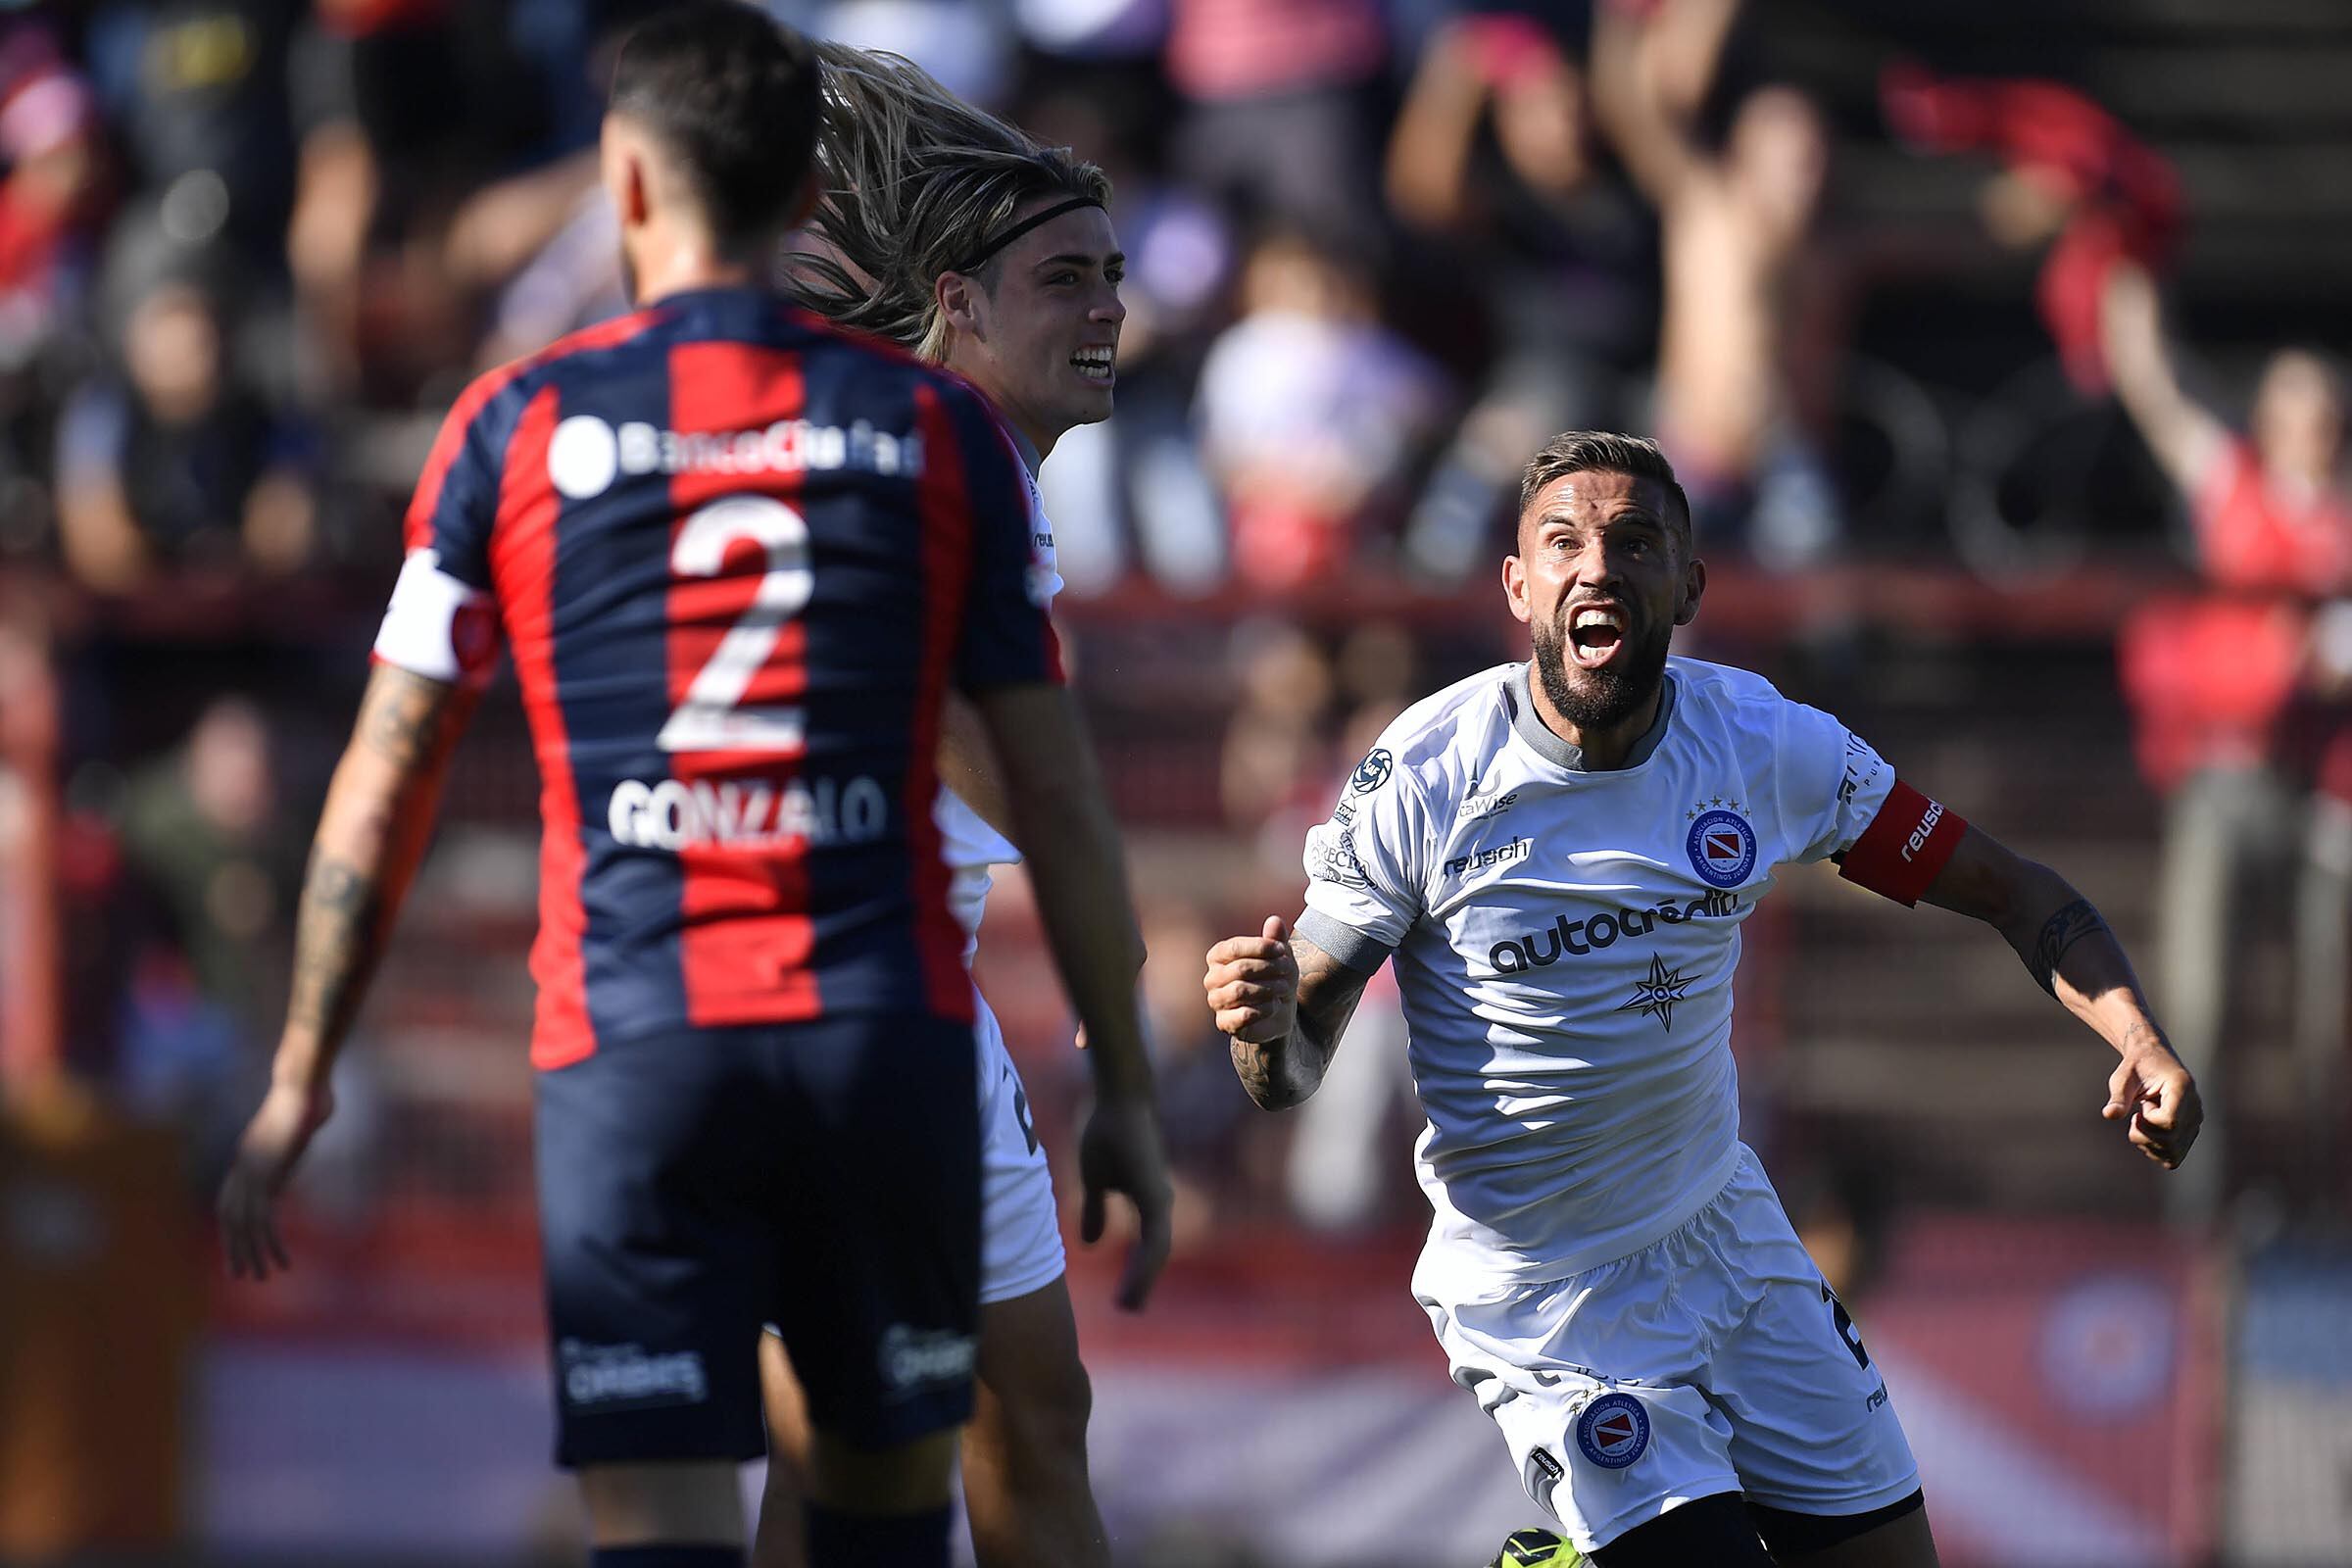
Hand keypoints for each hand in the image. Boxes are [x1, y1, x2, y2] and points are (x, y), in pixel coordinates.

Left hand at [218, 1079, 333, 1279]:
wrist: (301, 1085)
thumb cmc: (310, 1094)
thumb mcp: (306, 1115)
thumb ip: (304, 1125)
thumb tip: (318, 1112)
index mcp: (248, 1156)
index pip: (231, 1199)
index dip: (233, 1226)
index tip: (240, 1246)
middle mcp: (243, 1168)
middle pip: (229, 1217)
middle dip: (234, 1248)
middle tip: (240, 1275)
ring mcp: (251, 1174)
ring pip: (243, 1226)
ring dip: (252, 1255)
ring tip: (262, 1278)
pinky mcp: (265, 1179)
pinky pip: (263, 1221)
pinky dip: (271, 1245)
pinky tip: (283, 1262)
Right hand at [1078, 1093, 1172, 1310]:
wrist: (1119, 1103)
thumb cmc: (1110, 1136)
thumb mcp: (1096, 1181)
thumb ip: (1096, 1211)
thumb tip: (1092, 1244)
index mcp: (1149, 1203)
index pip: (1147, 1248)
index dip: (1137, 1273)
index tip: (1125, 1301)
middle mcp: (1160, 1205)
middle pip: (1155, 1256)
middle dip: (1142, 1284)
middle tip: (1130, 1310)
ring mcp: (1161, 1200)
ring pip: (1157, 1252)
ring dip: (1144, 1280)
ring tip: (1130, 1305)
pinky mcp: (1156, 1195)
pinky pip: (1154, 1239)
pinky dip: (1145, 1262)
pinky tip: (1136, 1279)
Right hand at [1204, 915, 1298, 1042]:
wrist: (1278, 1013)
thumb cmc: (1274, 978)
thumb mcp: (1280, 957)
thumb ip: (1276, 939)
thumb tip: (1274, 920)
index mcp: (1218, 956)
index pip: (1233, 947)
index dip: (1260, 947)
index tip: (1283, 950)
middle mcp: (1212, 978)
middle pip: (1239, 969)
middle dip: (1269, 968)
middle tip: (1288, 970)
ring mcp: (1216, 1001)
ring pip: (1240, 991)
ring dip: (1268, 988)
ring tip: (1283, 988)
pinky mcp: (1224, 1022)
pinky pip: (1243, 1014)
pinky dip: (1264, 1009)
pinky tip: (1274, 1006)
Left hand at [2103, 1041, 2199, 1169]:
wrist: (2151, 1061)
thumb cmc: (2135, 1068)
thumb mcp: (2122, 1078)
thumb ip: (2118, 1097)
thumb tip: (2109, 1115)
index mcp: (2182, 1087)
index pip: (2169, 1122)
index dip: (2148, 1121)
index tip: (2142, 1106)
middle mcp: (2195, 1107)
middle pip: (2170, 1141)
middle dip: (2143, 1133)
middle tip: (2139, 1113)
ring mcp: (2196, 1122)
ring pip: (2172, 1154)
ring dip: (2148, 1144)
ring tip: (2144, 1122)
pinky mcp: (2191, 1132)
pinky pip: (2174, 1157)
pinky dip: (2155, 1151)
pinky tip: (2148, 1132)